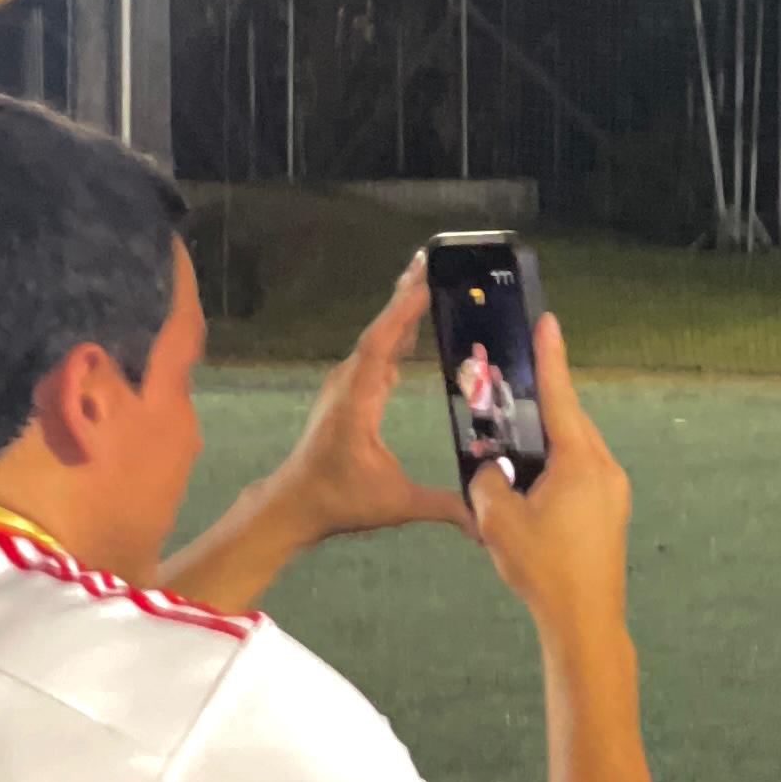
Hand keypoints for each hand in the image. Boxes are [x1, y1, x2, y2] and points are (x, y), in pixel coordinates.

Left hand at [264, 261, 473, 543]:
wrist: (295, 503)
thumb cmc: (340, 501)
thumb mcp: (396, 504)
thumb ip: (443, 506)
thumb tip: (485, 521)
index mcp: (358, 402)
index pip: (380, 346)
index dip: (401, 313)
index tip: (423, 282)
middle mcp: (349, 383)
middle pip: (380, 329)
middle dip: (405, 295)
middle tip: (431, 260)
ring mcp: (347, 384)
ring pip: (376, 337)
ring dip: (400, 309)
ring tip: (426, 279)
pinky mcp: (350, 390)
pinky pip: (375, 350)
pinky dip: (395, 330)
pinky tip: (412, 322)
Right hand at [467, 312, 631, 642]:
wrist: (584, 620)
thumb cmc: (543, 568)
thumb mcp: (497, 519)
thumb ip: (487, 481)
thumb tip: (491, 471)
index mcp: (580, 461)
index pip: (560, 397)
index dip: (550, 358)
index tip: (548, 322)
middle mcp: (605, 469)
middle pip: (570, 422)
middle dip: (543, 405)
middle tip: (516, 385)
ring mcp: (614, 492)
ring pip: (577, 451)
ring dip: (548, 444)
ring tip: (515, 444)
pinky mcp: (612, 513)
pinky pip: (583, 475)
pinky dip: (557, 469)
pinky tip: (533, 485)